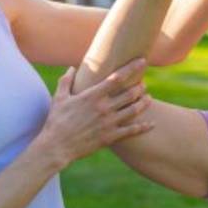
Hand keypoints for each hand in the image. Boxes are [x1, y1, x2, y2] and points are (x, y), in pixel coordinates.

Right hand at [33, 58, 152, 167]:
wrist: (56, 146)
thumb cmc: (56, 121)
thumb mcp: (59, 98)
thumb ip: (66, 81)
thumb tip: (72, 68)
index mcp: (92, 95)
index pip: (117, 78)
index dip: (132, 68)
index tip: (142, 61)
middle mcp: (104, 107)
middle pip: (130, 93)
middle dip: (140, 87)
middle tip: (143, 84)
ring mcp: (109, 123)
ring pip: (134, 110)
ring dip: (144, 103)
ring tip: (149, 98)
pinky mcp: (110, 137)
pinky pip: (131, 131)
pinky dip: (143, 127)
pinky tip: (151, 124)